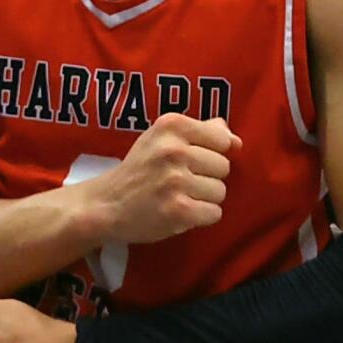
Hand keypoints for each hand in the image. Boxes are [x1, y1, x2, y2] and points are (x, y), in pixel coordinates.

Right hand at [89, 113, 239, 243]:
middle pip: (223, 167)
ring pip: (220, 192)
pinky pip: (214, 213)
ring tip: (180, 196)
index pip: (222, 140)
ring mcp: (175, 181)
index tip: (189, 160)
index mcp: (171, 126)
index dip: (210, 153)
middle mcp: (173, 150)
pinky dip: (201, 216)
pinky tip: (181, 211)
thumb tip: (235, 139)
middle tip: (180, 181)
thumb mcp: (163, 138)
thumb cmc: (141, 168)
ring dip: (204, 198)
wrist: (107, 203)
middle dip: (207, 177)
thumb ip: (201, 132)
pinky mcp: (178, 210)